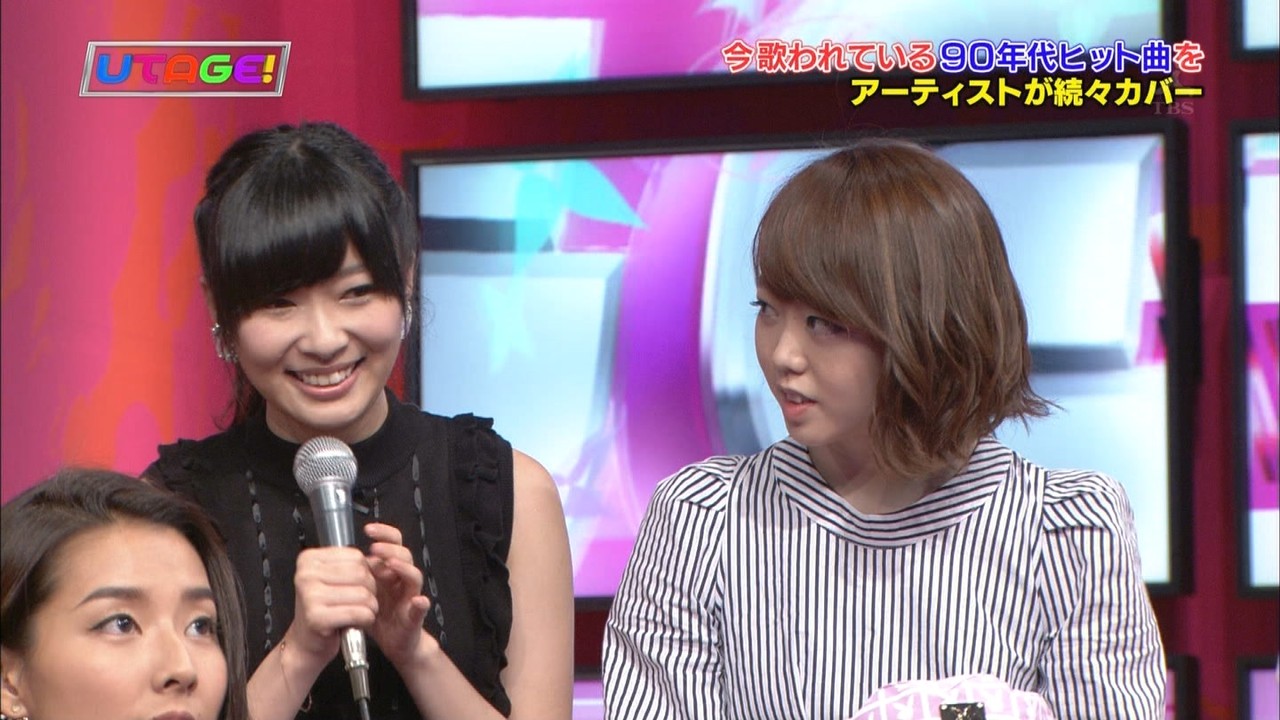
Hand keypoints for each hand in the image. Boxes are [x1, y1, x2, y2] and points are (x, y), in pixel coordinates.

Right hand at [283, 546, 378, 671]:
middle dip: (370, 590)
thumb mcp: (333, 578)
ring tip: (358, 612)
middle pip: (361, 574)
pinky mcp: (316, 617)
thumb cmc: (323, 608)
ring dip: (369, 607)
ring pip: (363, 594)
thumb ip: (351, 565)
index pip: (356, 556)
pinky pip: (358, 612)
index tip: (354, 586)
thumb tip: (379, 559)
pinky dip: (365, 619)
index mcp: (309, 559)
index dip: (365, 573)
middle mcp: (306, 574)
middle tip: (359, 602)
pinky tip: (356, 622)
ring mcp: (309, 595)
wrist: (306, 641)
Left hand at [364, 523, 434, 667]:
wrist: (396, 642)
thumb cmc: (379, 617)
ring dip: (404, 568)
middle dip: (390, 548)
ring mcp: (410, 597)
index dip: (383, 534)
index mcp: (389, 572)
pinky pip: (420, 608)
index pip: (392, 544)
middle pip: (404, 555)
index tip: (369, 529)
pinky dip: (420, 604)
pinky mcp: (414, 616)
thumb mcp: (364, 592)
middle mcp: (402, 581)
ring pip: (414, 576)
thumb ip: (357, 576)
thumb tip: (340, 559)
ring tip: (391, 564)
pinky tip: (418, 601)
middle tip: (375, 547)